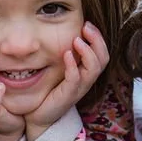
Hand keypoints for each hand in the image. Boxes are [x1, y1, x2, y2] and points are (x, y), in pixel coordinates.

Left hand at [24, 22, 107, 140]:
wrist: (38, 116)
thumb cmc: (49, 91)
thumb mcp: (59, 69)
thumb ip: (65, 54)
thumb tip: (64, 32)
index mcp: (86, 73)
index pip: (102, 53)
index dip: (98, 38)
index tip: (87, 24)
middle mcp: (86, 80)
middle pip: (103, 59)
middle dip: (97, 40)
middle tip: (86, 26)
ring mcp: (79, 88)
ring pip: (94, 68)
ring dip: (87, 51)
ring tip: (77, 39)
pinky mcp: (68, 95)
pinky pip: (76, 79)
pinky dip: (73, 65)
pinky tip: (66, 54)